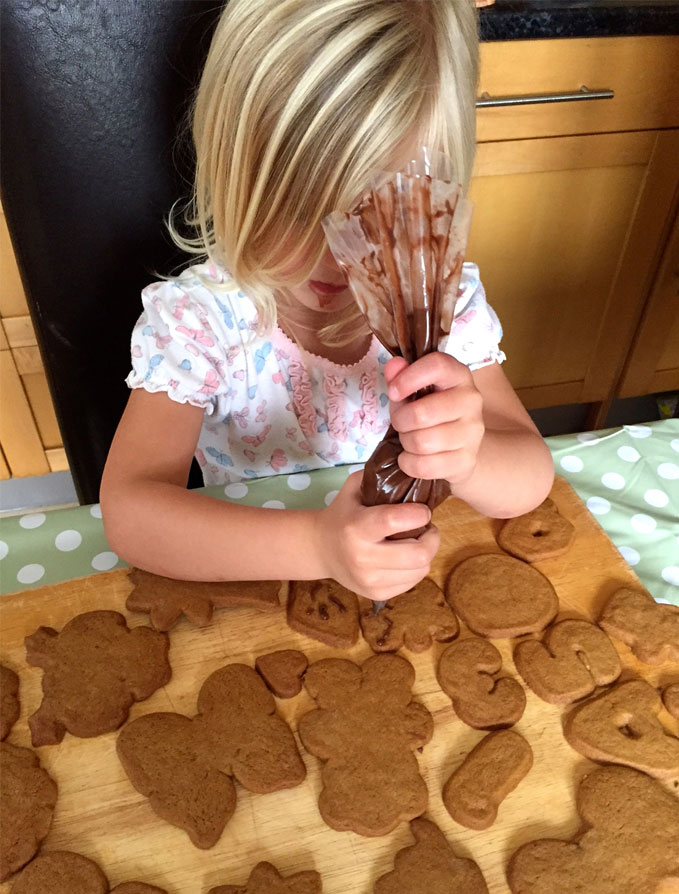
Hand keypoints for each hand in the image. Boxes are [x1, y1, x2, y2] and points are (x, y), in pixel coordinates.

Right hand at [316, 472, 439, 601]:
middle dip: (431, 538)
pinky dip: (415, 568)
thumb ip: (378, 476)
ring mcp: (369, 580)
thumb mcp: (353, 488)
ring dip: (426, 553)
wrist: (321, 549)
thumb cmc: (343, 514)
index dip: (418, 514)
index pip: (395, 521)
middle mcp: (362, 557)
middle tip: (427, 528)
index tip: (423, 510)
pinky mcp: (377, 594)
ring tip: (416, 541)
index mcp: (356, 528)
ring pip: (421, 570)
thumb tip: (410, 468)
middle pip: (417, 554)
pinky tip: (405, 557)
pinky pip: (413, 582)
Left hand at [386, 353, 484, 485]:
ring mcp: (472, 432)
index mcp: (458, 375)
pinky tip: (412, 457)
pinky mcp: (467, 460)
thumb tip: (393, 366)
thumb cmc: (433, 413)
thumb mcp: (415, 391)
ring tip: (410, 439)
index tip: (393, 392)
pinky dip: (409, 464)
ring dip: (405, 443)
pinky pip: (424, 466)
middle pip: (421, 414)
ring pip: (421, 442)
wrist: (461, 447)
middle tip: (401, 423)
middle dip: (400, 421)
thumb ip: (401, 377)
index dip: (409, 378)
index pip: (437, 366)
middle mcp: (471, 400)